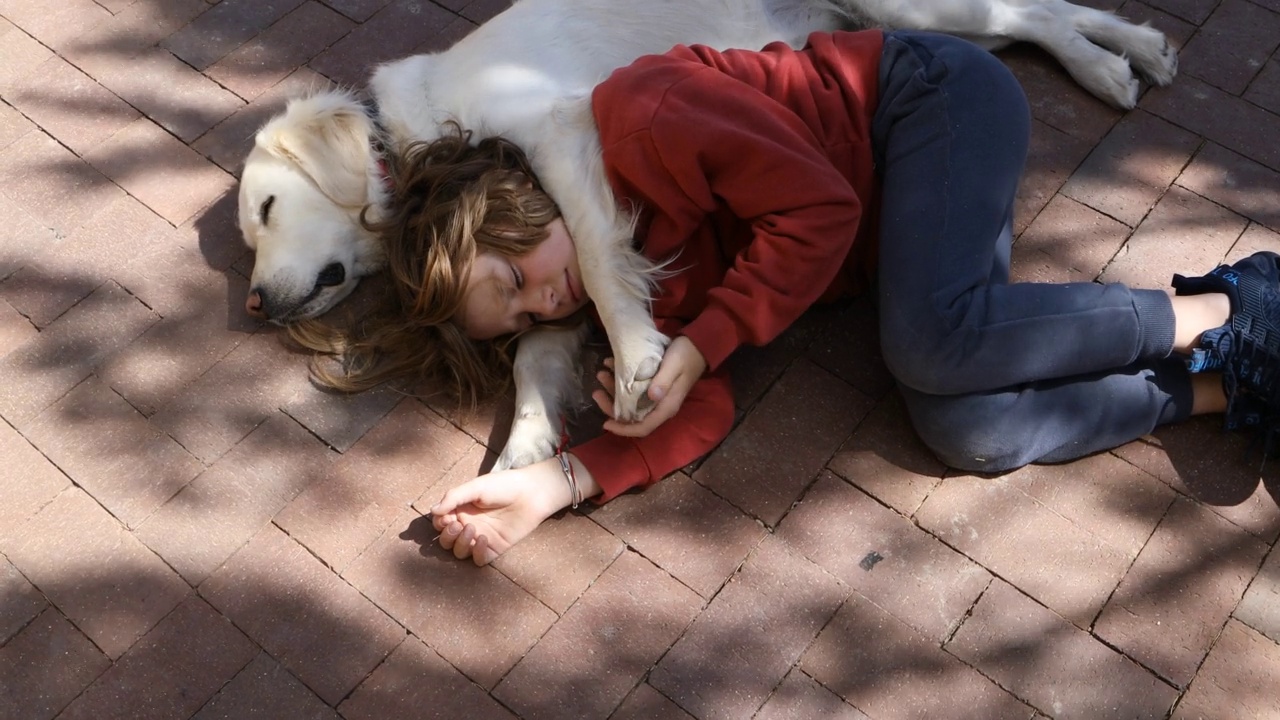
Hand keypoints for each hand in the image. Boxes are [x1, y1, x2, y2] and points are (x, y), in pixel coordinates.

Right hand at [430, 460, 569, 565]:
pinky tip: (482, 538)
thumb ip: (453, 497)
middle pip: (446, 541)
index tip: (446, 516)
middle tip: (457, 524)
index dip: (439, 523)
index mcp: (460, 510)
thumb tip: (432, 511)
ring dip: (460, 543)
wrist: (532, 493)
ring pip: (459, 552)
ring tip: (471, 528)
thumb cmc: (503, 486)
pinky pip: (478, 560)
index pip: (440, 523)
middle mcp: (468, 525)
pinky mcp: (494, 548)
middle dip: (447, 535)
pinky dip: (476, 553)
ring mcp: (480, 538)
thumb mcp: (476, 487)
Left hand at [593, 335, 705, 437]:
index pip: (643, 427)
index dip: (623, 429)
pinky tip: (611, 364)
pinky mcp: (652, 386)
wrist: (698, 345)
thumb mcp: (674, 366)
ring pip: (629, 401)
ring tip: (601, 372)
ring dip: (613, 389)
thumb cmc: (686, 356)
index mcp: (666, 406)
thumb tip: (651, 396)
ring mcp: (655, 396)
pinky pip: (633, 389)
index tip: (605, 423)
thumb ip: (663, 381)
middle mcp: (659, 405)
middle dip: (611, 406)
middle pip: (632, 416)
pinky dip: (621, 379)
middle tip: (596, 391)